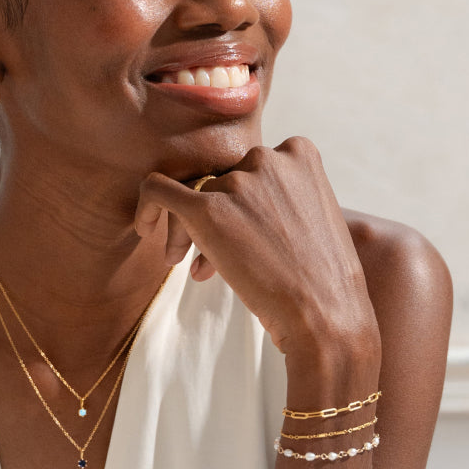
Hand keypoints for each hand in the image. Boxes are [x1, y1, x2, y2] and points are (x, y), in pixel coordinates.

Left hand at [135, 137, 379, 364]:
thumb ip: (283, 197)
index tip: (248, 238)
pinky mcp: (208, 210)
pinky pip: (157, 190)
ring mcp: (238, 182)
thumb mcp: (316, 218)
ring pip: (196, 195)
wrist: (324, 315)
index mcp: (300, 153)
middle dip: (220, 218)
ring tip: (202, 271)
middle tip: (219, 263)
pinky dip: (147, 206)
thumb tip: (236, 206)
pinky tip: (143, 229)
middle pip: (223, 180)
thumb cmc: (323, 279)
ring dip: (195, 233)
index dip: (245, 202)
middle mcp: (267, 158)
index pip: (253, 168)